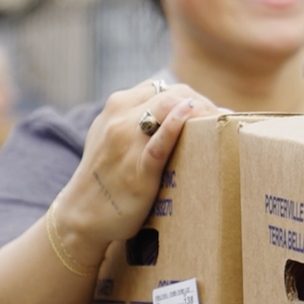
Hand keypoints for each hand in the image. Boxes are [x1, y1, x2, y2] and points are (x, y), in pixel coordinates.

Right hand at [55, 81, 217, 247]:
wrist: (80, 214)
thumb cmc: (107, 176)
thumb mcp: (113, 136)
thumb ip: (138, 120)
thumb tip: (180, 112)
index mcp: (116, 105)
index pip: (162, 88)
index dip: (191, 97)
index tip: (210, 113)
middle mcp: (120, 117)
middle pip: (172, 94)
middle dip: (202, 103)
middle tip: (223, 123)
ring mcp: (126, 141)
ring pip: (167, 109)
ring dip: (200, 112)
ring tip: (220, 128)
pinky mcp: (137, 169)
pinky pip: (159, 142)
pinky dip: (177, 126)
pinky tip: (192, 119)